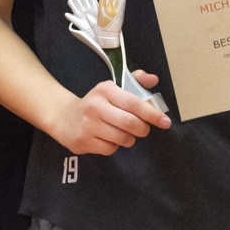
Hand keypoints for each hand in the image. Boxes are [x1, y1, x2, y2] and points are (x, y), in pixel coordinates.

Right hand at [45, 74, 170, 155]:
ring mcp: (87, 126)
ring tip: (122, 132)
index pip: (134, 103)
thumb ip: (135, 81)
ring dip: (129, 138)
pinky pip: (110, 149)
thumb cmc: (96, 103)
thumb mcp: (113, 88)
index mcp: (105, 90)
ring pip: (123, 139)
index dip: (152, 114)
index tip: (165, 121)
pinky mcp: (83, 142)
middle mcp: (95, 106)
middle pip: (130, 123)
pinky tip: (106, 137)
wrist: (64, 117)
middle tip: (142, 129)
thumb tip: (154, 80)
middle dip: (143, 129)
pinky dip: (113, 146)